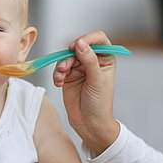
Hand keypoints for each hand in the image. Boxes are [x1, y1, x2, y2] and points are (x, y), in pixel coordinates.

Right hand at [53, 31, 119, 155]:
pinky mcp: (68, 76)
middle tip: (66, 66)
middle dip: (70, 55)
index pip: (99, 39)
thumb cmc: (99, 104)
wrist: (89, 124)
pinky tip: (59, 83)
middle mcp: (92, 61)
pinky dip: (57, 74)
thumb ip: (89, 60)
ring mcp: (80, 68)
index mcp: (106, 59)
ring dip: (62, 65)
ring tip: (61, 77)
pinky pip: (59, 68)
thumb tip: (80, 43)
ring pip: (67, 57)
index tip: (78, 44)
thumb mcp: (97, 80)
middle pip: (79, 47)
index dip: (88, 39)